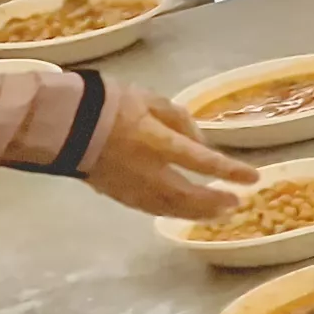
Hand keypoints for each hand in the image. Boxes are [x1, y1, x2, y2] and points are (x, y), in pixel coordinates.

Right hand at [79, 84, 255, 220]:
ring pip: (170, 208)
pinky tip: (181, 211)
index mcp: (157, 143)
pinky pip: (150, 209)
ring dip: (197, 212)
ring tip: (218, 214)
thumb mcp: (148, 99)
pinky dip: (171, 212)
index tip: (253, 178)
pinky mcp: (115, 194)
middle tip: (236, 204)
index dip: (230, 171)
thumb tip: (200, 140)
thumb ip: (178, 119)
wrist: (59, 122)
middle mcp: (147, 171)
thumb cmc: (105, 103)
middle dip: (215, 201)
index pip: (203, 162)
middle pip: (189, 195)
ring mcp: (130, 187)